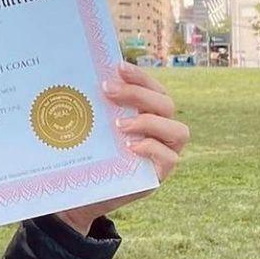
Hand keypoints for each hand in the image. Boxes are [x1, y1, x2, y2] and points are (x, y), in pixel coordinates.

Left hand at [53, 60, 188, 236]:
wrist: (83, 191)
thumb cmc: (91, 151)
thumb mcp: (94, 125)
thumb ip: (98, 105)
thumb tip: (80, 74)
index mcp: (148, 112)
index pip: (155, 88)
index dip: (140, 76)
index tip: (118, 67)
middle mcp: (162, 130)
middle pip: (166, 104)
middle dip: (138, 94)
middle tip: (109, 91)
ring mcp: (166, 152)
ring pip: (179, 130)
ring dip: (149, 122)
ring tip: (119, 125)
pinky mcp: (160, 174)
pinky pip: (170, 158)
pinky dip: (151, 148)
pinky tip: (129, 146)